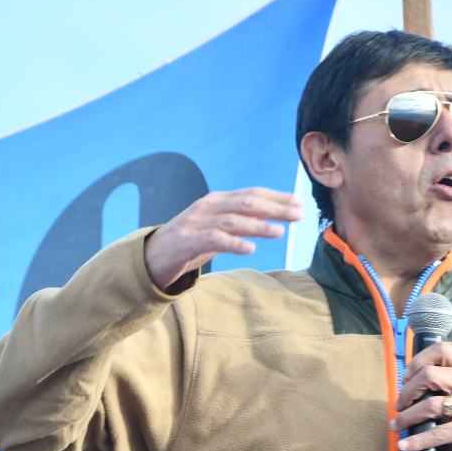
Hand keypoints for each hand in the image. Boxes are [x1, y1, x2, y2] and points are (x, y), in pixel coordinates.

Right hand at [143, 188, 302, 290]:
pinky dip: (234, 243)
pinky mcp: (188, 240)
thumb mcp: (218, 228)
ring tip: (280, 232)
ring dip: (258, 225)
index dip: (276, 197)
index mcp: (217, 200)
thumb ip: (241, 221)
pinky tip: (250, 248)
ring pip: (233, 220)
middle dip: (275, 208)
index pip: (252, 194)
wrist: (153, 256)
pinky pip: (214, 240)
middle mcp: (208, 206)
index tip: (298, 204)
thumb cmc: (190, 243)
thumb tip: (271, 216)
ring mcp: (197, 222)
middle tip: (298, 215)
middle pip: (246, 202)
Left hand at [388, 342, 451, 450]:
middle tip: (400, 405)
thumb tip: (417, 385)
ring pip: (430, 406)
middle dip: (407, 392)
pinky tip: (406, 445)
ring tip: (397, 425)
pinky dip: (418, 441)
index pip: (441, 350)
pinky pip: (439, 434)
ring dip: (406, 418)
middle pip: (429, 376)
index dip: (417, 362)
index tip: (407, 378)